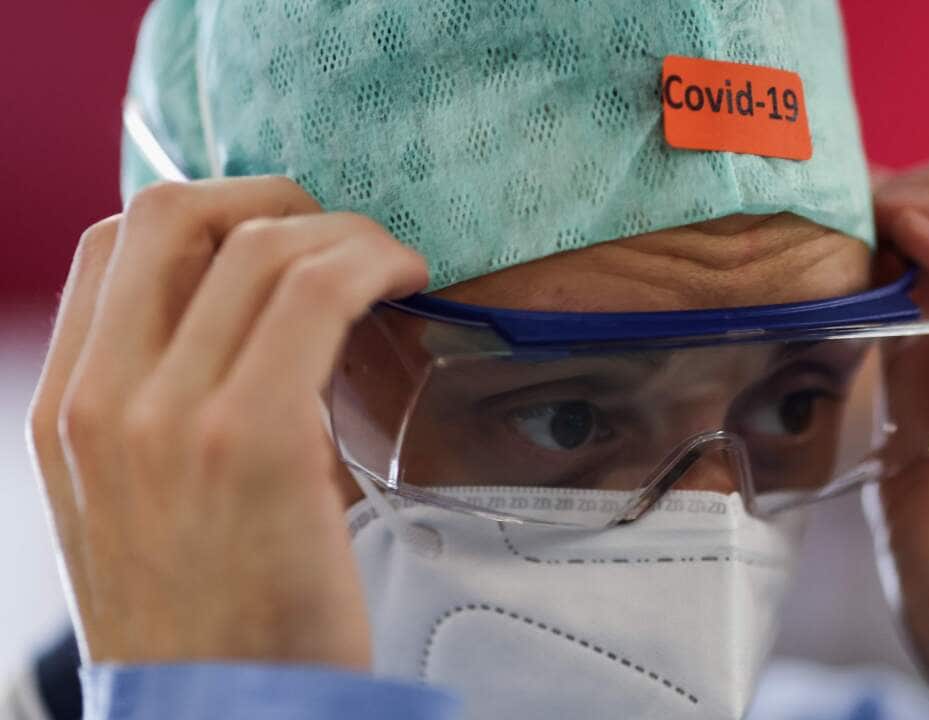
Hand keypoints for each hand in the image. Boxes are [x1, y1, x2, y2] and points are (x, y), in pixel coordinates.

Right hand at [26, 177, 427, 667]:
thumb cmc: (210, 619)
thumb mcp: (149, 506)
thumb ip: (177, 408)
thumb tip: (271, 320)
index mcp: (67, 412)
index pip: (114, 243)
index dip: (208, 212)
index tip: (279, 236)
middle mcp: (101, 402)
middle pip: (175, 211)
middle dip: (272, 197)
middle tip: (341, 234)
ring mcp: (169, 417)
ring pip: (257, 242)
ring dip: (343, 230)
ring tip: (393, 263)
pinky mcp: (254, 439)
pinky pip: (317, 293)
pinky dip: (372, 261)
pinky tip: (410, 280)